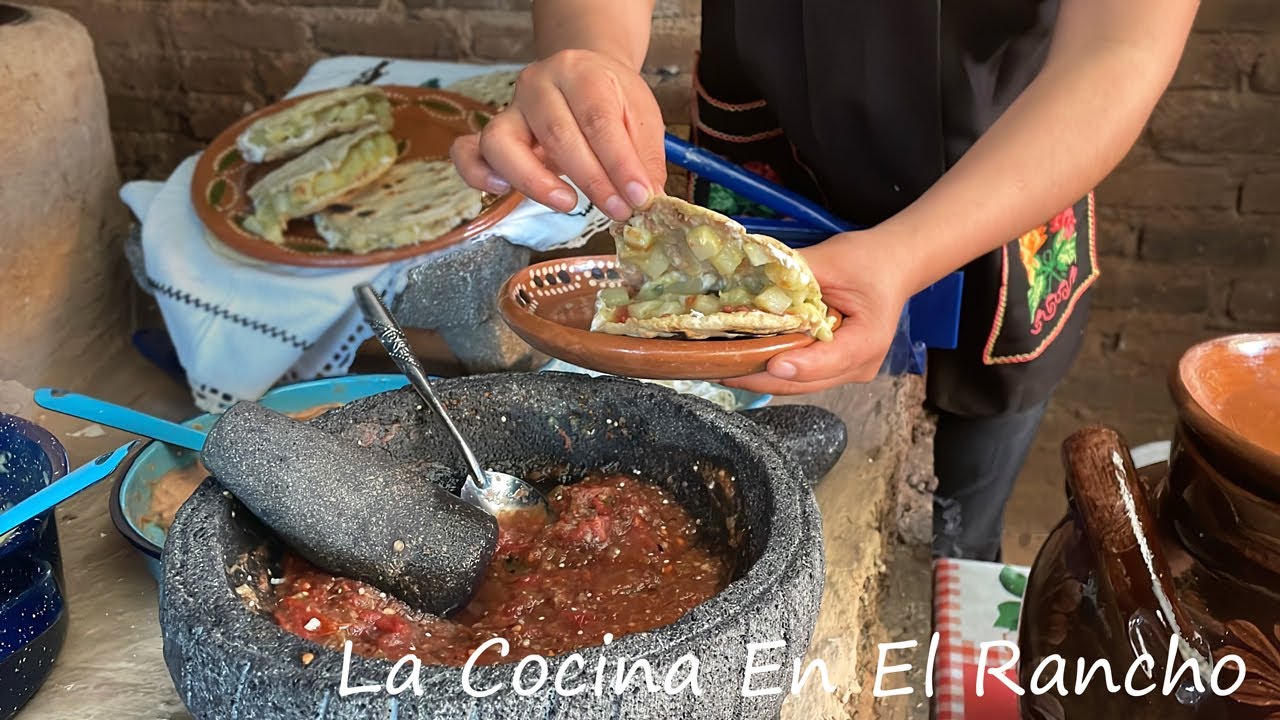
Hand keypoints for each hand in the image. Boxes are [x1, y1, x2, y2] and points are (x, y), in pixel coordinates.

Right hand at [449, 49, 666, 220]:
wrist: (582, 74)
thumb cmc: (611, 98)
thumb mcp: (640, 115)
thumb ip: (644, 156)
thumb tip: (648, 198)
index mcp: (579, 72)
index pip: (598, 119)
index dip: (620, 163)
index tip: (640, 197)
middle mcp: (537, 84)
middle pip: (557, 134)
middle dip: (591, 180)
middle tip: (618, 210)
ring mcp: (509, 109)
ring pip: (502, 142)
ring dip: (534, 181)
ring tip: (568, 204)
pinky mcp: (490, 133)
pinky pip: (468, 152)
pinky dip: (478, 174)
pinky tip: (504, 193)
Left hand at [719, 231, 912, 395]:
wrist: (891, 267)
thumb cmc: (868, 261)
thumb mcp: (831, 260)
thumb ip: (794, 274)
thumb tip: (749, 281)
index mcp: (868, 340)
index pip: (829, 361)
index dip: (796, 365)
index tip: (767, 363)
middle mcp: (859, 366)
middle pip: (804, 382)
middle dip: (761, 377)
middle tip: (720, 368)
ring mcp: (846, 371)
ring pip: (797, 384)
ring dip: (759, 376)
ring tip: (722, 365)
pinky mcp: (833, 369)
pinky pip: (798, 375)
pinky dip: (770, 368)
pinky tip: (742, 359)